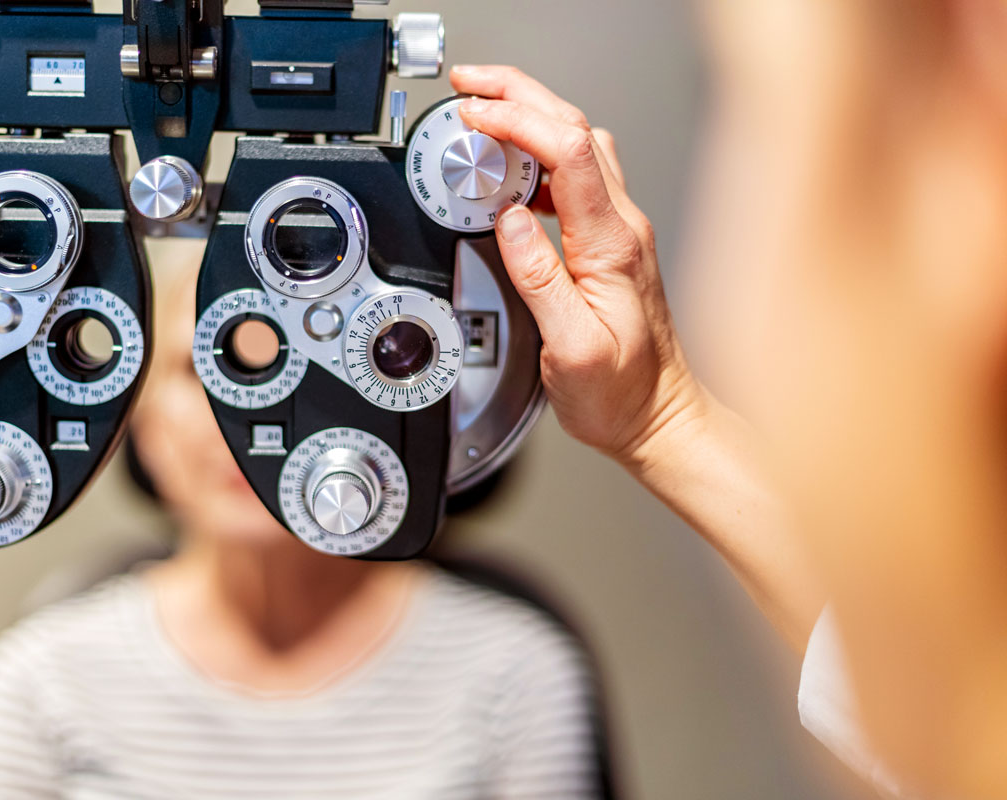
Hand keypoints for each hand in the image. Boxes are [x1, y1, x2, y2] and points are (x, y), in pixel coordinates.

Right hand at [451, 65, 706, 467]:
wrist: (659, 417)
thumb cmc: (623, 394)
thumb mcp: (572, 348)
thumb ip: (540, 280)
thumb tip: (510, 221)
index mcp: (613, 244)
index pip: (568, 153)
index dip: (518, 122)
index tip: (475, 116)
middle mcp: (622, 227)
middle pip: (576, 129)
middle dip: (519, 95)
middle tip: (469, 86)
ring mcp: (619, 230)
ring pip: (578, 144)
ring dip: (530, 115)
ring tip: (484, 109)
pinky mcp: (609, 242)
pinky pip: (574, 177)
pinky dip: (537, 154)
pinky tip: (510, 167)